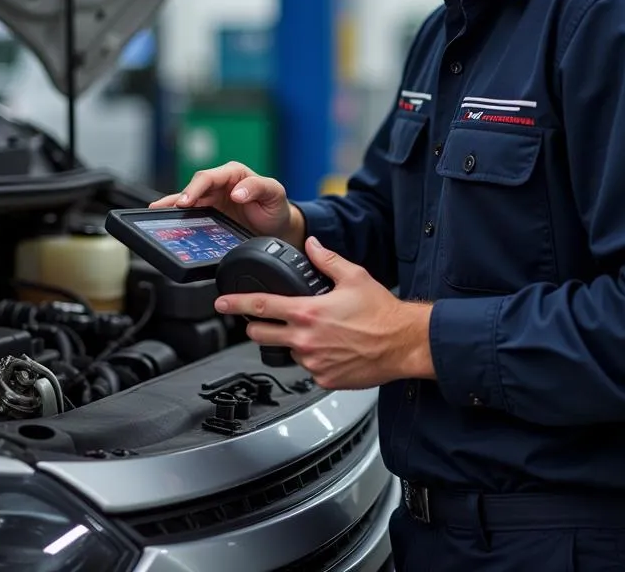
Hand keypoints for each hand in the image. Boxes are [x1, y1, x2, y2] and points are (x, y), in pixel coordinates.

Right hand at [150, 161, 303, 246]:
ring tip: (157, 210)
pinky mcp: (209, 213)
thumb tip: (237, 191)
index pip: (209, 177)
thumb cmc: (275, 206)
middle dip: (180, 196)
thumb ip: (258, 187)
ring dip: (173, 204)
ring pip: (188, 198)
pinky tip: (165, 218)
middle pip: (195, 187)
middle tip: (170, 208)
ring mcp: (213, 199)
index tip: (187, 200)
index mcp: (234, 173)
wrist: (277, 228)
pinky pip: (191, 212)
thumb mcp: (274, 193)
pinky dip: (178, 215)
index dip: (196, 188)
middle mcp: (220, 184)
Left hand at [215, 237, 434, 389]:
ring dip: (291, 341)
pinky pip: (308, 367)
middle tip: (264, 321)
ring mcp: (313, 362)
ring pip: (286, 351)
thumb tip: (311, 245)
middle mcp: (305, 339)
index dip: (235, 304)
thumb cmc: (382, 312)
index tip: (221, 303)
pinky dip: (313, 358)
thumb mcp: (353, 276)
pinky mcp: (324, 379)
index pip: (260, 307)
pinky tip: (330, 348)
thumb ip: (326, 259)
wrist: (403, 343)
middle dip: (257, 327)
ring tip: (314, 332)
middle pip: (261, 335)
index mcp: (308, 312)